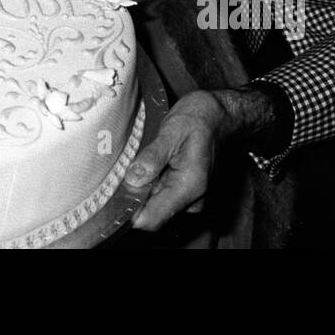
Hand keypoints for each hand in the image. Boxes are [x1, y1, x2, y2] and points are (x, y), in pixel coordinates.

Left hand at [123, 90, 227, 228]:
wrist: (221, 115)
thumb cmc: (199, 118)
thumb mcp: (172, 130)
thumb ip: (153, 156)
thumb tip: (133, 180)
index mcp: (189, 186)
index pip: (153, 219)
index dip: (130, 213)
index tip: (113, 197)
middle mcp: (193, 199)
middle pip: (152, 213)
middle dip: (135, 196)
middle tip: (125, 168)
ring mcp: (191, 198)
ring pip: (156, 205)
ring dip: (144, 189)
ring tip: (142, 161)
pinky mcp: (187, 193)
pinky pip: (163, 196)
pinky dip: (152, 185)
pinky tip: (152, 164)